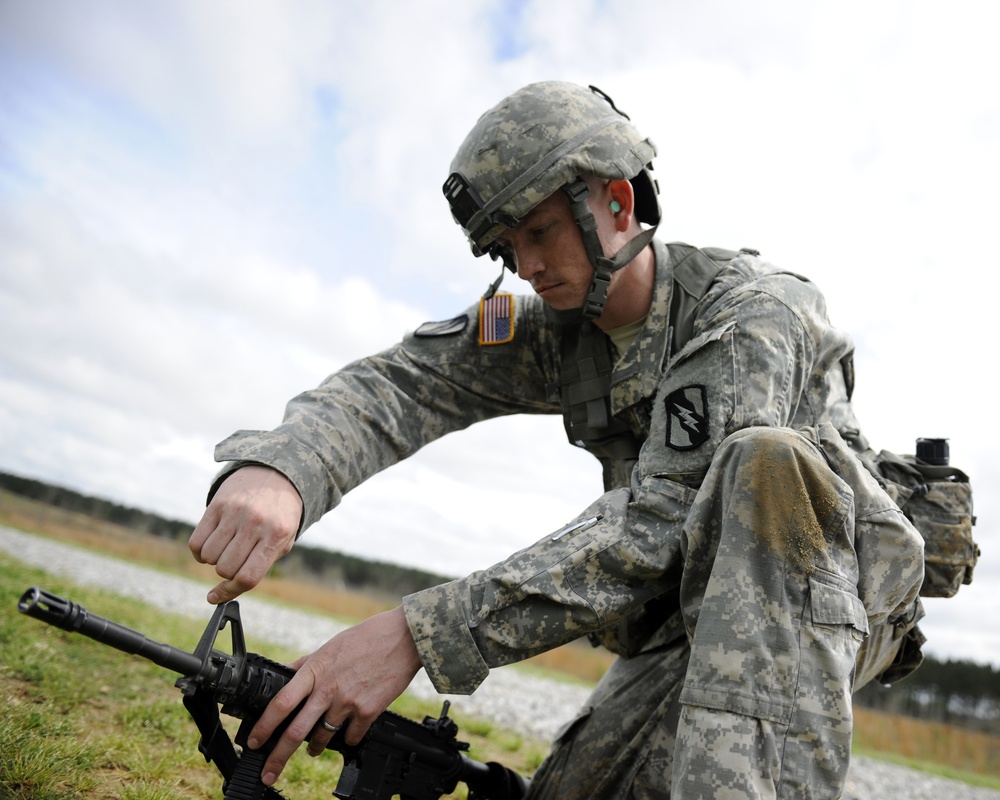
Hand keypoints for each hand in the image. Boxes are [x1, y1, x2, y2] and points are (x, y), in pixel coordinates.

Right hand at [188, 465, 302, 602]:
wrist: (276, 473)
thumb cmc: (280, 515)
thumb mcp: (284, 539)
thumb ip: (262, 563)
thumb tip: (228, 591)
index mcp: (276, 536)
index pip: (248, 577)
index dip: (229, 592)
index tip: (215, 597)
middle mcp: (256, 524)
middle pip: (225, 569)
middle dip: (225, 572)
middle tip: (233, 561)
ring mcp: (235, 513)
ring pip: (209, 556)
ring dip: (212, 560)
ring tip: (225, 549)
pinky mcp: (218, 505)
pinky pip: (196, 541)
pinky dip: (199, 551)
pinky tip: (210, 544)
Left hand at [247, 607, 421, 786]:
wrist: (404, 638)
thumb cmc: (368, 637)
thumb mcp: (330, 646)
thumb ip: (307, 664)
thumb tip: (286, 673)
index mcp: (315, 670)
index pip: (281, 703)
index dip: (264, 725)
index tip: (254, 740)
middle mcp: (328, 689)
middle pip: (296, 731)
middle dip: (278, 757)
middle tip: (269, 771)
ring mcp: (349, 702)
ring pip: (323, 738)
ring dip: (315, 747)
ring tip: (313, 749)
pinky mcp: (369, 711)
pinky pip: (352, 737)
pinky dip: (348, 738)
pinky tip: (349, 732)